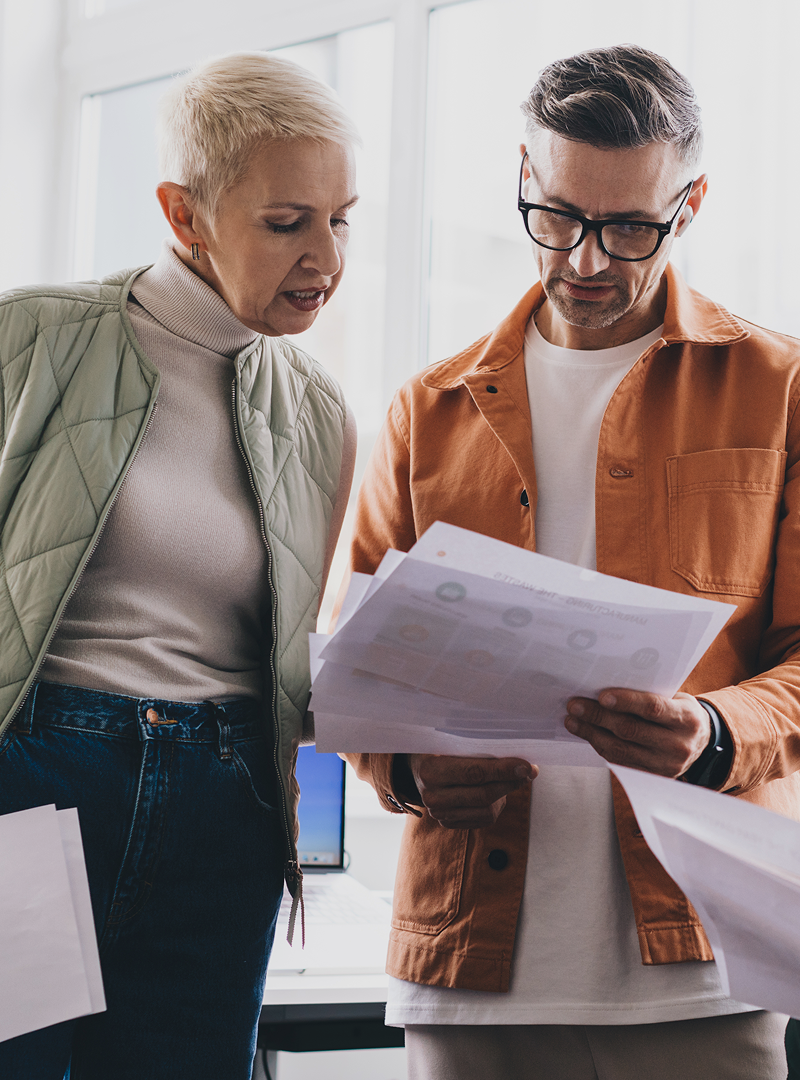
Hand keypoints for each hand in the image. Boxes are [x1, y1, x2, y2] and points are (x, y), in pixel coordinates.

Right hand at [406, 754, 536, 828]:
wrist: (417, 769)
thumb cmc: (438, 749)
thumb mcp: (450, 741)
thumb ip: (477, 748)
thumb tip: (515, 755)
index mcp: (430, 770)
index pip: (474, 772)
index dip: (503, 770)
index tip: (526, 765)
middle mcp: (432, 796)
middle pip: (484, 794)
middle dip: (511, 782)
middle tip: (529, 771)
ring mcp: (439, 813)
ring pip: (487, 811)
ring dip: (506, 795)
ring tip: (513, 780)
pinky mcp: (449, 823)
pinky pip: (483, 820)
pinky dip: (497, 806)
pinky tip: (498, 793)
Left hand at [564, 689, 710, 777]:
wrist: (700, 744)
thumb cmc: (681, 714)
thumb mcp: (677, 699)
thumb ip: (651, 695)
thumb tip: (607, 686)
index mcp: (687, 720)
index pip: (653, 708)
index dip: (627, 701)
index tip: (602, 695)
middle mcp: (678, 745)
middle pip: (631, 730)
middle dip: (598, 716)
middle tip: (575, 705)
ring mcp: (665, 765)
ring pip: (620, 749)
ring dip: (591, 733)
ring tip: (573, 720)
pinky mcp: (651, 777)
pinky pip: (620, 762)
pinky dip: (600, 746)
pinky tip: (587, 734)